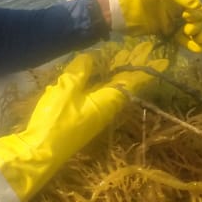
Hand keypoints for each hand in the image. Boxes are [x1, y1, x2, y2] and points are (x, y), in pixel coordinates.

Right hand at [0, 42, 166, 201]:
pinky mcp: (81, 118)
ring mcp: (93, 115)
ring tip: (125, 55)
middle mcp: (105, 109)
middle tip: (144, 49)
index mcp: (107, 102)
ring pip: (111, 89)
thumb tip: (91, 58)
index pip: (132, 82)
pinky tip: (97, 74)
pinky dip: (102, 81)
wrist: (39, 152)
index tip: (163, 59)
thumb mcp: (66, 90)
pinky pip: (98, 95)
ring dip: (119, 72)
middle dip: (134, 66)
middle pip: (124, 84)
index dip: (145, 69)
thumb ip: (79, 72)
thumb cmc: (55, 121)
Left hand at [107, 0, 201, 52]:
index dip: (196, 13)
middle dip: (198, 26)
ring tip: (199, 45)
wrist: (113, 8)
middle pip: (195, 17)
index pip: (194, 4)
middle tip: (189, 31)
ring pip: (189, 29)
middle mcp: (175, 6)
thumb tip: (196, 7)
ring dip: (197, 36)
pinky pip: (178, 37)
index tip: (187, 19)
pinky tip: (194, 48)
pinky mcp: (162, 31)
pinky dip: (187, 43)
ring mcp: (169, 19)